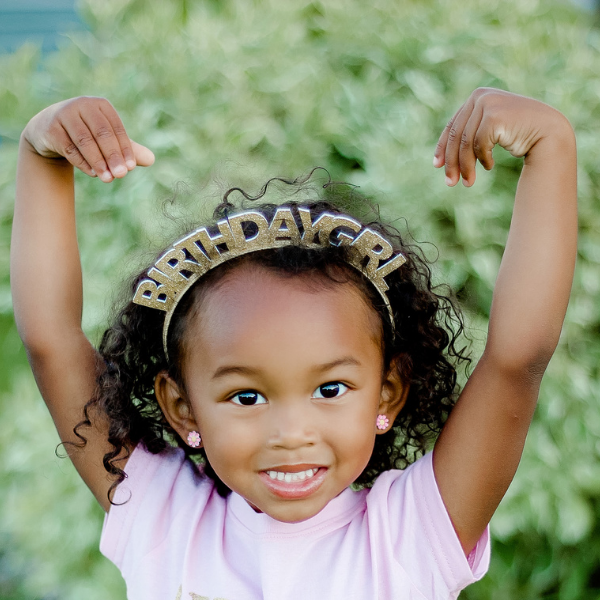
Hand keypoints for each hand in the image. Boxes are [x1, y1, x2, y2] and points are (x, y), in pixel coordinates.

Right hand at [22, 97, 154, 182]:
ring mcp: (64, 115)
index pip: (116, 129)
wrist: (49, 131)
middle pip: (102, 133)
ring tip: (108, 179)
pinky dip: (82, 162)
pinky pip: (69, 148)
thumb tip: (152, 160)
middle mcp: (82, 105)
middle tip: (121, 175)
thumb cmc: (87, 134)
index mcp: (101, 106)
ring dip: (98, 162)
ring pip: (85, 141)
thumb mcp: (108, 140)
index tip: (131, 167)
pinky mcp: (51, 128)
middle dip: (113, 156)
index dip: (125, 149)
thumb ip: (129, 149)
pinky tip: (93, 173)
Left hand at [433, 87, 566, 186]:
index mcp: (477, 96)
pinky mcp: (494, 116)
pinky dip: (483, 159)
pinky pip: (479, 144)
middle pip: (456, 136)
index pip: (453, 126)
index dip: (443, 147)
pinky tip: (489, 166)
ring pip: (466, 143)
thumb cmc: (520, 133)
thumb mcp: (491, 130)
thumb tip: (444, 157)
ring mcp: (488, 104)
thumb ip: (472, 133)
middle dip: (452, 163)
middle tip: (450, 183)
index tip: (437, 165)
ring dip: (466, 166)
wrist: (549, 131)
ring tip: (468, 183)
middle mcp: (480, 96)